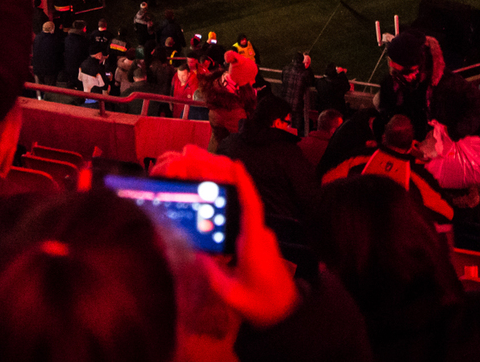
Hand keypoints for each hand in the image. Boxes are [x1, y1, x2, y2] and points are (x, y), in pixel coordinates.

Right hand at [153, 146, 299, 327]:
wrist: (286, 315)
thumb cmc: (262, 304)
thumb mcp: (230, 293)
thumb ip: (212, 273)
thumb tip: (193, 253)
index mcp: (255, 242)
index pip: (251, 205)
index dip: (244, 183)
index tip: (235, 164)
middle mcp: (260, 235)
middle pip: (243, 205)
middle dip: (226, 186)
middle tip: (205, 174)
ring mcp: (262, 240)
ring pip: (243, 215)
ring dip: (227, 203)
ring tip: (204, 192)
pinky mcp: (260, 246)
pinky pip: (244, 226)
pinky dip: (230, 218)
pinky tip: (213, 217)